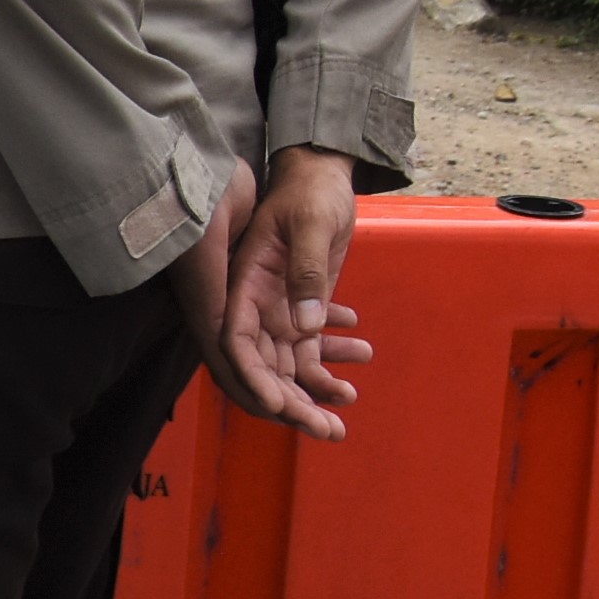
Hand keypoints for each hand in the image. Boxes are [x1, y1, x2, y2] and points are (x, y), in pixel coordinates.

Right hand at [165, 150, 371, 439]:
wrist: (316, 168)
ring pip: (286, 360)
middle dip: (293, 404)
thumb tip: (308, 327)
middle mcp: (251, 303)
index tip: (283, 409)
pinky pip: (307, 341)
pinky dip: (329, 352)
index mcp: (241, 284)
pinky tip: (361, 349)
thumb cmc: (307, 189)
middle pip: (262, 366)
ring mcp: (272, 305)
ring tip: (351, 398)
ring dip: (315, 385)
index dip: (255, 382)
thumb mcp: (310, 223)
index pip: (237, 345)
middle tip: (330, 430)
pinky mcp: (295, 301)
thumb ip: (307, 274)